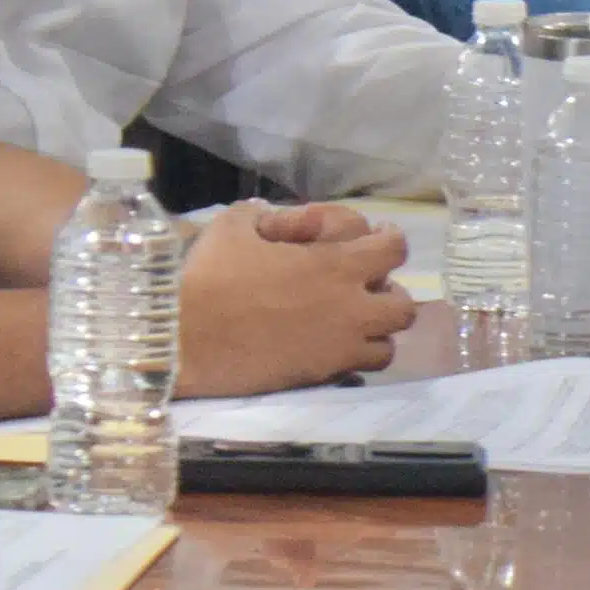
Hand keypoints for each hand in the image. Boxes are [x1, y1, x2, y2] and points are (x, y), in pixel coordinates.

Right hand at [178, 201, 415, 395]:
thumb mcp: (234, 226)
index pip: (394, 247)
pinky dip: (355, 358)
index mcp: (336, 263)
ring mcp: (340, 344)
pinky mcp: (322, 374)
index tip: (375, 236)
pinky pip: (360, 369)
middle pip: (404, 303)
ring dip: (376, 329)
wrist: (186, 338)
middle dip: (388, 291)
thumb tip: (273, 215)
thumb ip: (264, 215)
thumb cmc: (209, 276)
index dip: (387, 238)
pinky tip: (331, 348)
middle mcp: (350, 305)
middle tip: (364, 287)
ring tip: (353, 322)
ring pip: (389, 341)